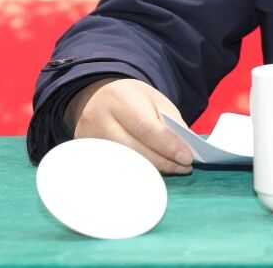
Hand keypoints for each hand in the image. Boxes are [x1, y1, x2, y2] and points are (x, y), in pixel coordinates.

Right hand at [65, 77, 193, 174]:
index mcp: (119, 99)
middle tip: (183, 168)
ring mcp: (88, 140)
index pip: (145, 127)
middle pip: (133, 150)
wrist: (98, 98)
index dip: (167, 146)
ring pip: (123, 164)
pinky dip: (135, 174)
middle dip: (162, 162)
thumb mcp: (154, 101)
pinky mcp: (85, 156)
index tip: (187, 159)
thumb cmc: (132, 100)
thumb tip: (184, 151)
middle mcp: (98, 119)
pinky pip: (113, 170)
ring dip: (150, 171)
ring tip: (171, 170)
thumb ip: (169, 123)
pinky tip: (150, 174)